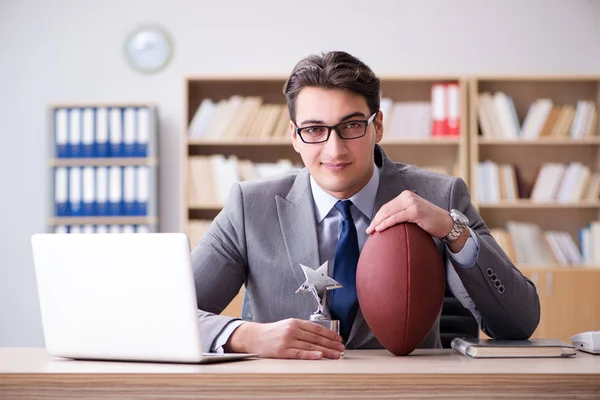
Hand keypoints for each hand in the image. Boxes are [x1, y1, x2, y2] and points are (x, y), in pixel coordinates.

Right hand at [225, 318, 344, 359]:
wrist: (253, 337)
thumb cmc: (271, 333)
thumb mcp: (287, 326)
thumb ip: (301, 329)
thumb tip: (319, 336)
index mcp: (295, 322)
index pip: (316, 328)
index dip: (329, 334)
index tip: (339, 339)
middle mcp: (292, 330)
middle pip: (316, 337)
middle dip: (331, 343)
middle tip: (342, 348)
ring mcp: (287, 340)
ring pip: (311, 345)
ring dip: (326, 351)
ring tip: (336, 354)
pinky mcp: (282, 351)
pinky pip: (299, 353)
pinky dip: (311, 354)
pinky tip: (320, 356)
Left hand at [366, 190, 453, 238]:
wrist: (446, 224)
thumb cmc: (430, 222)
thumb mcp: (414, 213)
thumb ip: (402, 213)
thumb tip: (387, 222)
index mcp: (406, 195)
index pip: (387, 206)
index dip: (378, 216)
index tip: (371, 225)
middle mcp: (408, 196)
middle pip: (386, 209)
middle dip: (375, 220)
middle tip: (368, 230)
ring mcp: (411, 203)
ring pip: (389, 213)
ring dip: (377, 222)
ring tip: (371, 231)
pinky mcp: (415, 211)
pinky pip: (396, 218)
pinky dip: (386, 223)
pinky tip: (379, 229)